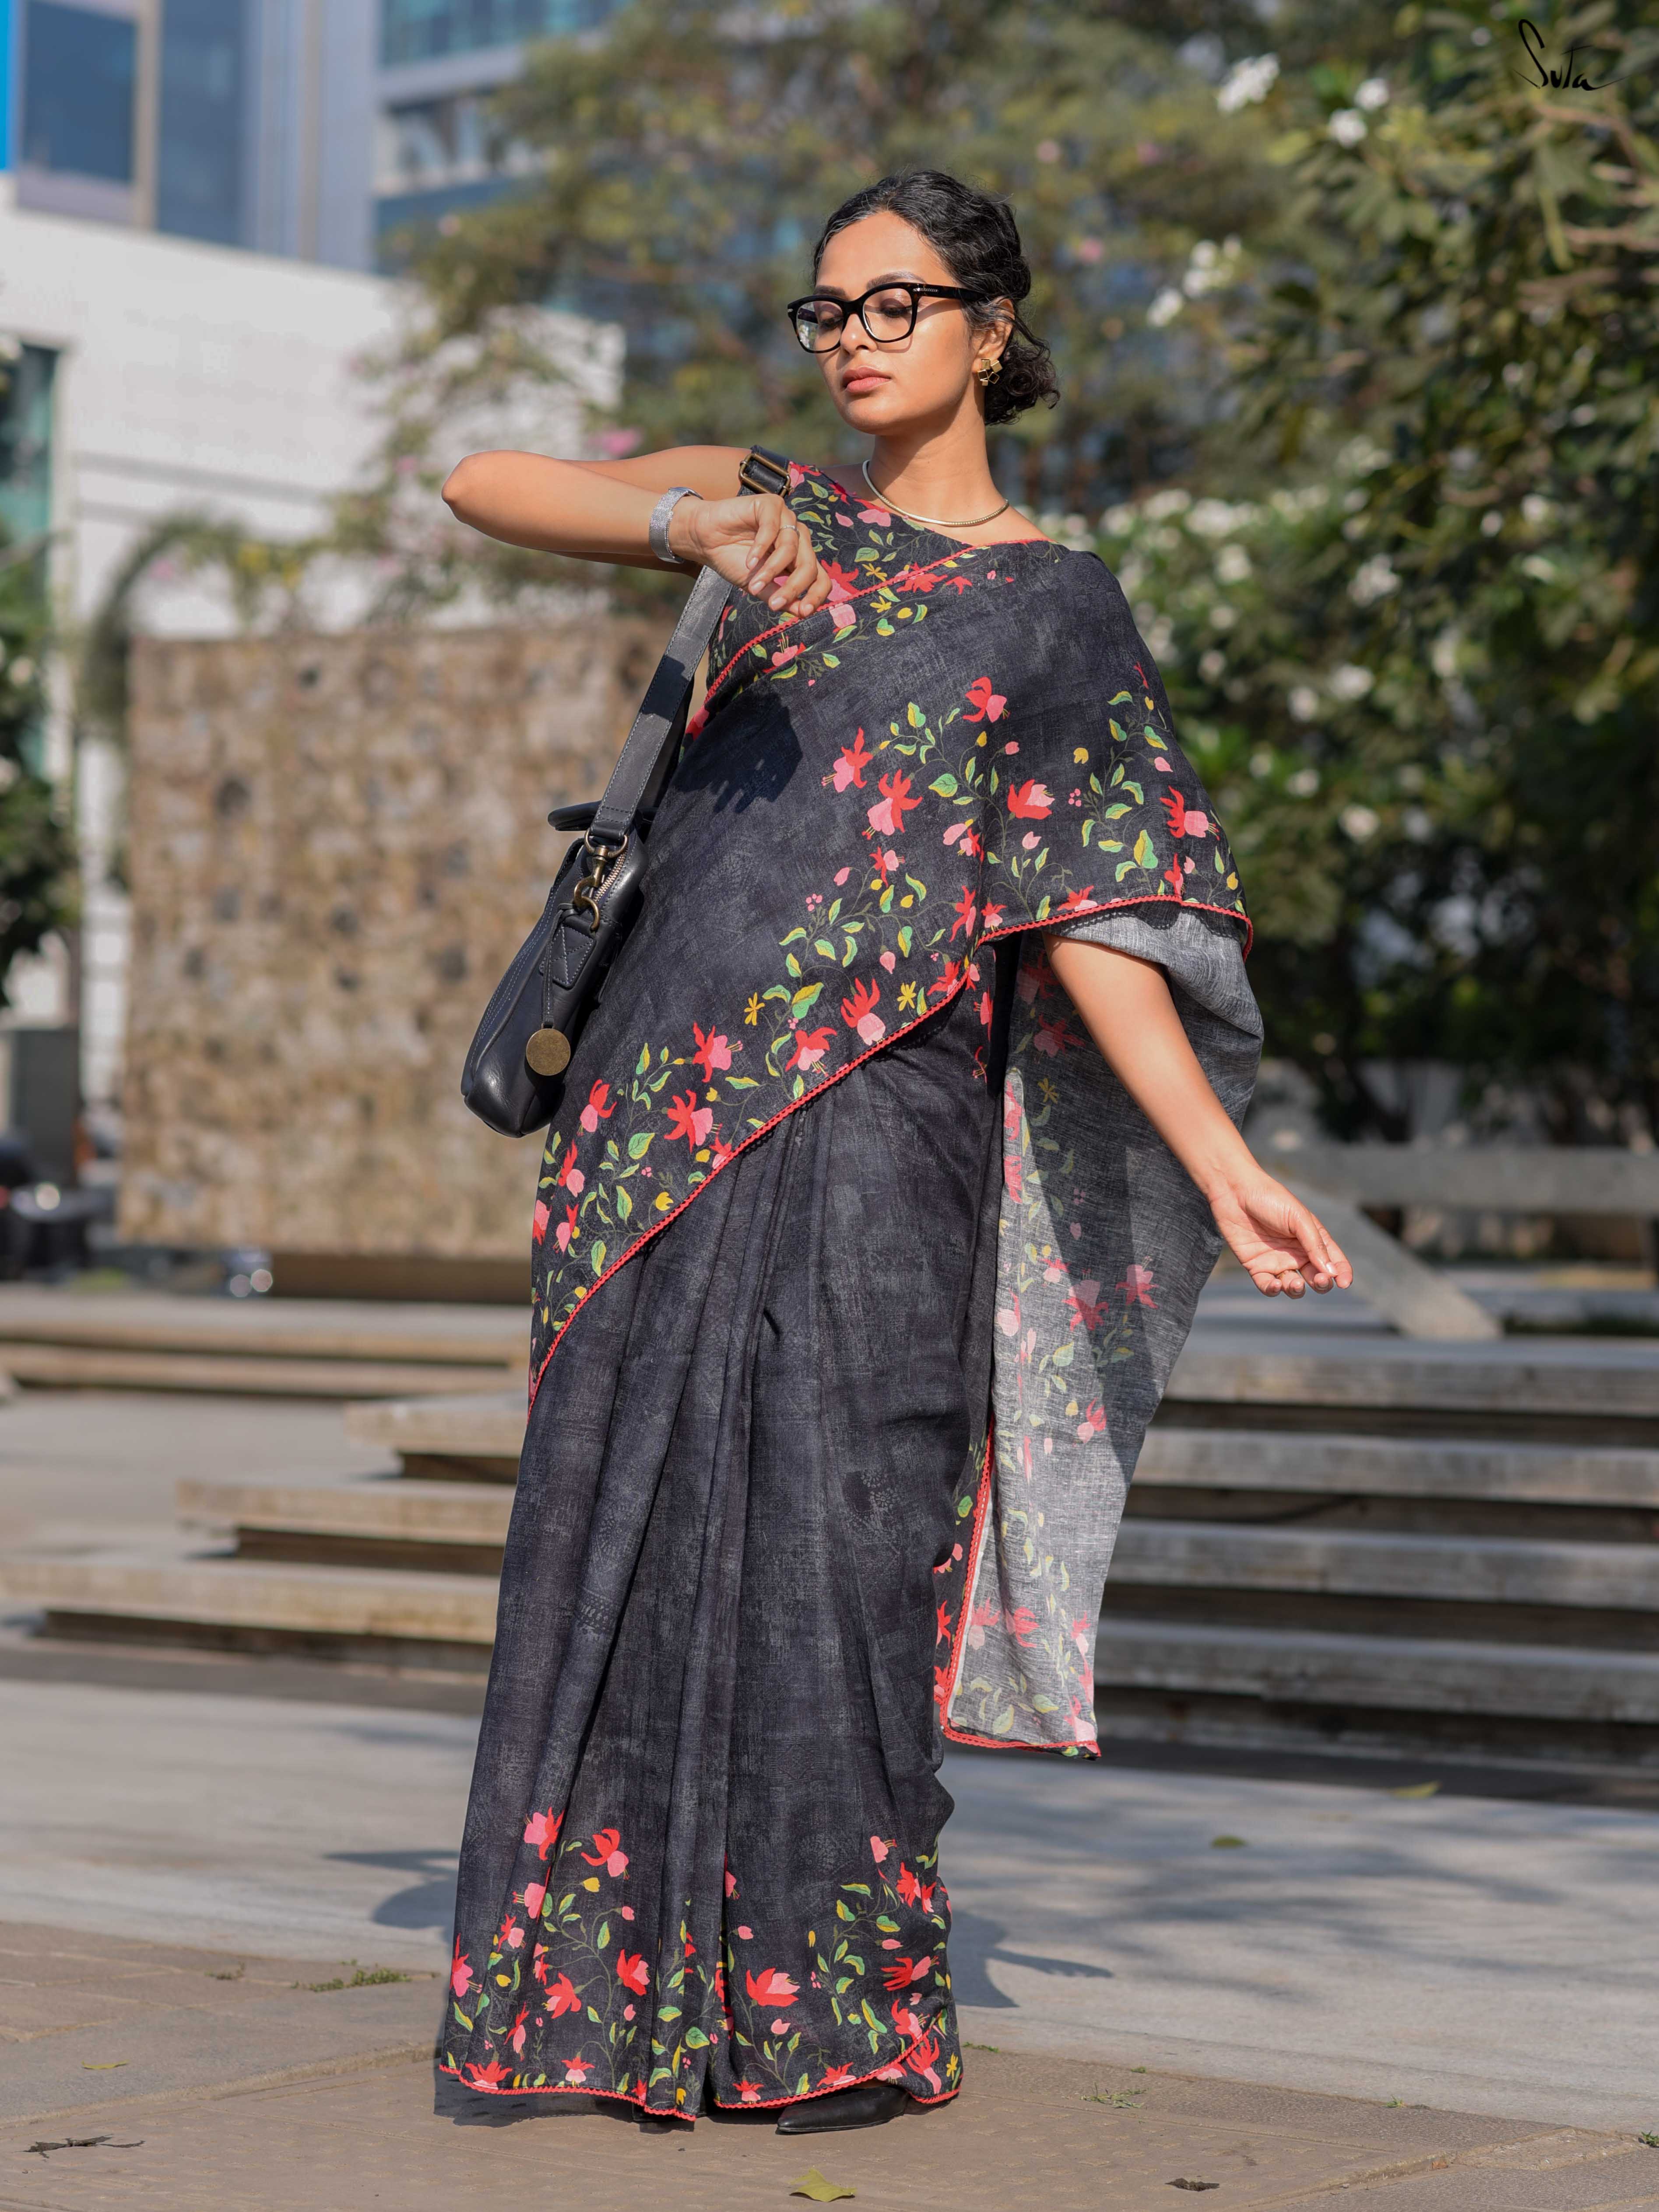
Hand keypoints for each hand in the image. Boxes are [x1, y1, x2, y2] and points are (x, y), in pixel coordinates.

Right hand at [671, 491, 831, 617]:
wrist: (706, 539)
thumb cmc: (732, 559)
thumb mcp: (758, 585)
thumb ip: (779, 596)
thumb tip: (802, 612)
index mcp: (799, 558)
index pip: (820, 577)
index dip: (816, 595)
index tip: (803, 612)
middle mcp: (798, 538)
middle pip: (809, 565)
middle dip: (793, 587)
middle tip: (774, 603)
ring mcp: (786, 519)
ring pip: (790, 548)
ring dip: (771, 570)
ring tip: (753, 584)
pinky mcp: (771, 504)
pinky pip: (772, 528)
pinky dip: (761, 548)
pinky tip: (749, 561)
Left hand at [1207, 1173, 1353, 1297]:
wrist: (1234, 1191)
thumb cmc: (1270, 1199)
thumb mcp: (1298, 1218)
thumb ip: (1314, 1244)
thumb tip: (1332, 1271)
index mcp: (1313, 1239)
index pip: (1334, 1261)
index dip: (1342, 1273)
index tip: (1344, 1283)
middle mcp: (1297, 1253)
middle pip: (1316, 1278)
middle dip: (1322, 1284)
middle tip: (1319, 1280)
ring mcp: (1276, 1261)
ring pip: (1293, 1287)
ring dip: (1297, 1290)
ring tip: (1295, 1284)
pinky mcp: (1255, 1267)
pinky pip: (1267, 1285)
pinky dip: (1273, 1290)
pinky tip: (1276, 1284)